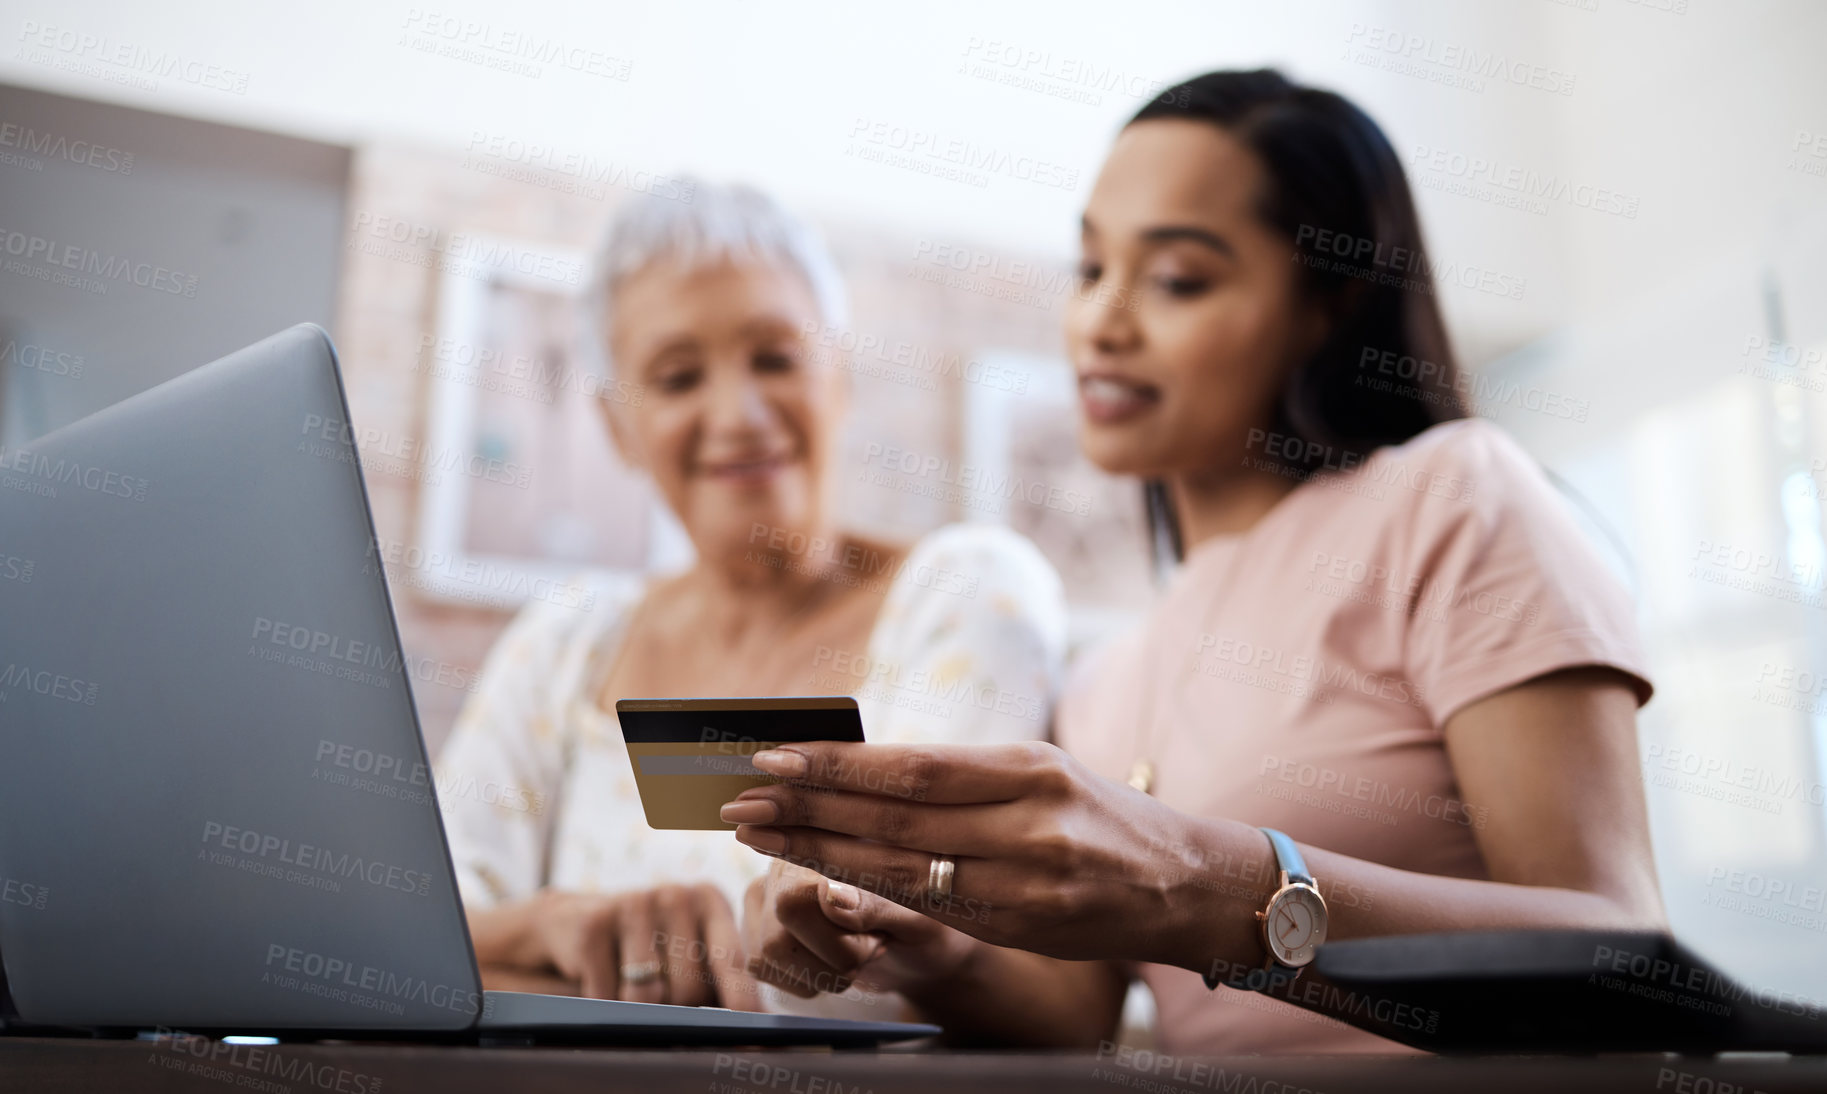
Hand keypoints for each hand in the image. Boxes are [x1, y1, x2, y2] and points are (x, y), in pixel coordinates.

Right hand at [532, 883, 762, 1008]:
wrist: (572, 922)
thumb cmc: (648, 947)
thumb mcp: (688, 951)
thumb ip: (721, 981)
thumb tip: (753, 1020)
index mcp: (710, 901)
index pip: (732, 959)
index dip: (740, 999)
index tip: (749, 1029)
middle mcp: (676, 895)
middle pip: (690, 989)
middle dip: (678, 1013)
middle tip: (664, 1002)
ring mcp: (634, 904)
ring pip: (648, 997)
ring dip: (638, 1013)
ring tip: (630, 993)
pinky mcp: (594, 924)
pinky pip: (607, 996)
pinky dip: (604, 1006)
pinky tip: (599, 986)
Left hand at [719, 740, 1261, 972]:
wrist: (1186, 884)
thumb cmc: (1100, 820)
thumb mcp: (1042, 775)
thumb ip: (964, 778)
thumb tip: (862, 771)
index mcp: (1029, 766)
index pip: (912, 765)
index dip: (835, 766)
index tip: (772, 758)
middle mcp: (1028, 819)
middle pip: (895, 814)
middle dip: (808, 807)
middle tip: (740, 800)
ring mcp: (1028, 879)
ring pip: (904, 865)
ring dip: (822, 851)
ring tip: (760, 836)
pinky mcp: (1026, 927)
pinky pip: (932, 909)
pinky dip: (870, 893)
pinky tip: (822, 882)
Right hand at [740, 858, 977, 1000]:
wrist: (921, 948)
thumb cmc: (928, 920)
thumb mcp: (920, 913)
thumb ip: (877, 903)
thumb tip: (829, 896)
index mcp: (827, 836)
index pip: (798, 896)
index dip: (828, 929)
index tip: (874, 941)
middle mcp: (786, 855)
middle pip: (780, 930)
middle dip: (838, 954)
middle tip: (876, 942)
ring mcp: (765, 890)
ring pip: (767, 953)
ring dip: (823, 969)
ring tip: (857, 947)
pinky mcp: (756, 925)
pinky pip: (763, 968)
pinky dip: (807, 978)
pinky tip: (833, 958)